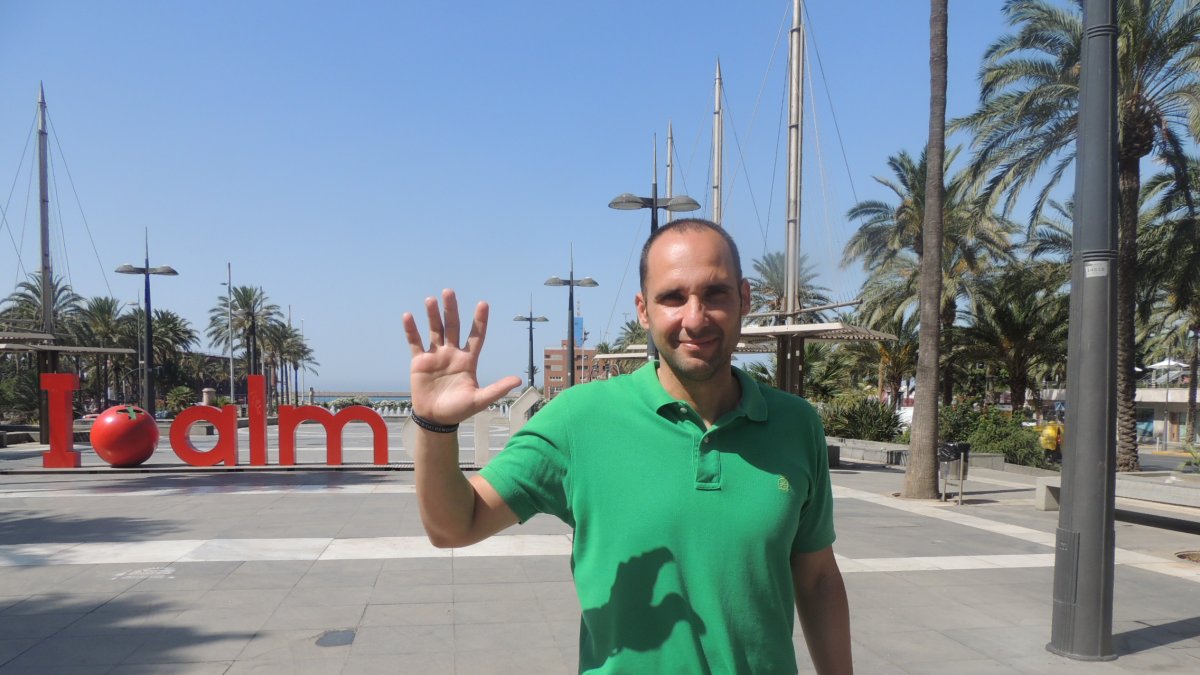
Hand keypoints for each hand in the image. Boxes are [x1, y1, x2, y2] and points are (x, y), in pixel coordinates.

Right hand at [403, 289, 521, 425]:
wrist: (435, 419)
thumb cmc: (459, 410)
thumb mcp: (480, 400)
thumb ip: (497, 389)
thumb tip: (518, 380)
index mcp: (468, 360)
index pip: (476, 336)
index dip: (479, 321)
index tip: (483, 304)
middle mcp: (453, 354)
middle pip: (453, 327)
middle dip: (451, 310)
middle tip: (449, 292)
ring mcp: (436, 356)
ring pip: (435, 330)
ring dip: (433, 315)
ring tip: (430, 300)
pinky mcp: (419, 362)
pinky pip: (415, 342)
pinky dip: (411, 330)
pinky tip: (408, 316)